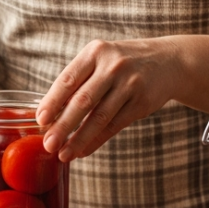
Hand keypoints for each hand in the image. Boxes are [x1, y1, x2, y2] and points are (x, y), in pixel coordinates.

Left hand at [36, 39, 183, 161]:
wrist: (168, 61)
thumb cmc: (122, 64)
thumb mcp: (101, 60)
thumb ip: (78, 81)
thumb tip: (49, 115)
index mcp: (95, 52)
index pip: (68, 79)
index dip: (52, 101)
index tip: (40, 120)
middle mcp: (113, 66)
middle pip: (83, 101)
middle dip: (63, 125)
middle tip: (48, 144)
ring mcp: (130, 84)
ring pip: (99, 117)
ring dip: (79, 139)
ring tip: (64, 154)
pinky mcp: (142, 102)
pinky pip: (115, 125)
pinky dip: (96, 140)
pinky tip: (83, 151)